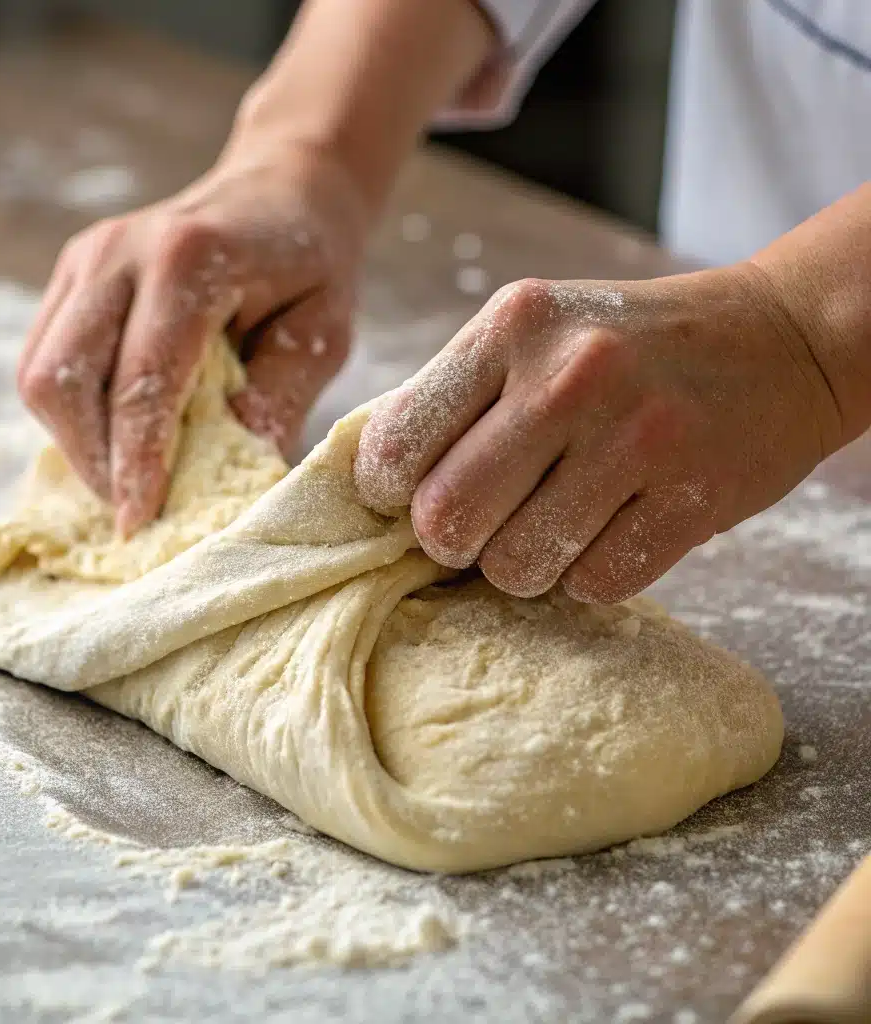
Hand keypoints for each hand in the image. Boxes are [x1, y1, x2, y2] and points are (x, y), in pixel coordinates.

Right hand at [17, 141, 367, 536]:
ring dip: (77, 440)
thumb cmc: (311, 265)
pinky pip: (45, 357)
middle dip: (93, 460)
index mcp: (188, 261)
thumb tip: (230, 468)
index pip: (143, 381)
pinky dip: (74, 410)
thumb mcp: (323, 333)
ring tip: (126, 476)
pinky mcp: (73, 272)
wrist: (283, 190)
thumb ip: (280, 397)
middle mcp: (119, 253)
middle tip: (135, 508)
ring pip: (40, 374)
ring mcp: (85, 258)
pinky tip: (116, 433)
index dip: (136, 462)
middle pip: (62, 380)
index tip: (139, 523)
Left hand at [354, 267, 842, 602]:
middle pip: (445, 521)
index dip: (388, 491)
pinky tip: (610, 529)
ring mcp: (637, 439)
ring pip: (515, 567)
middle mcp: (570, 376)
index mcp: (514, 326)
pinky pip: (593, 585)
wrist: (782, 338)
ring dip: (522, 563)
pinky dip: (588, 573)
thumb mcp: (535, 332)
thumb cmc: (629, 345)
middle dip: (450, 542)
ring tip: (553, 522)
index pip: (397, 445)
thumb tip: (375, 479)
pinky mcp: (693, 498)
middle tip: (481, 524)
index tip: (409, 497)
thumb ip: (455, 396)